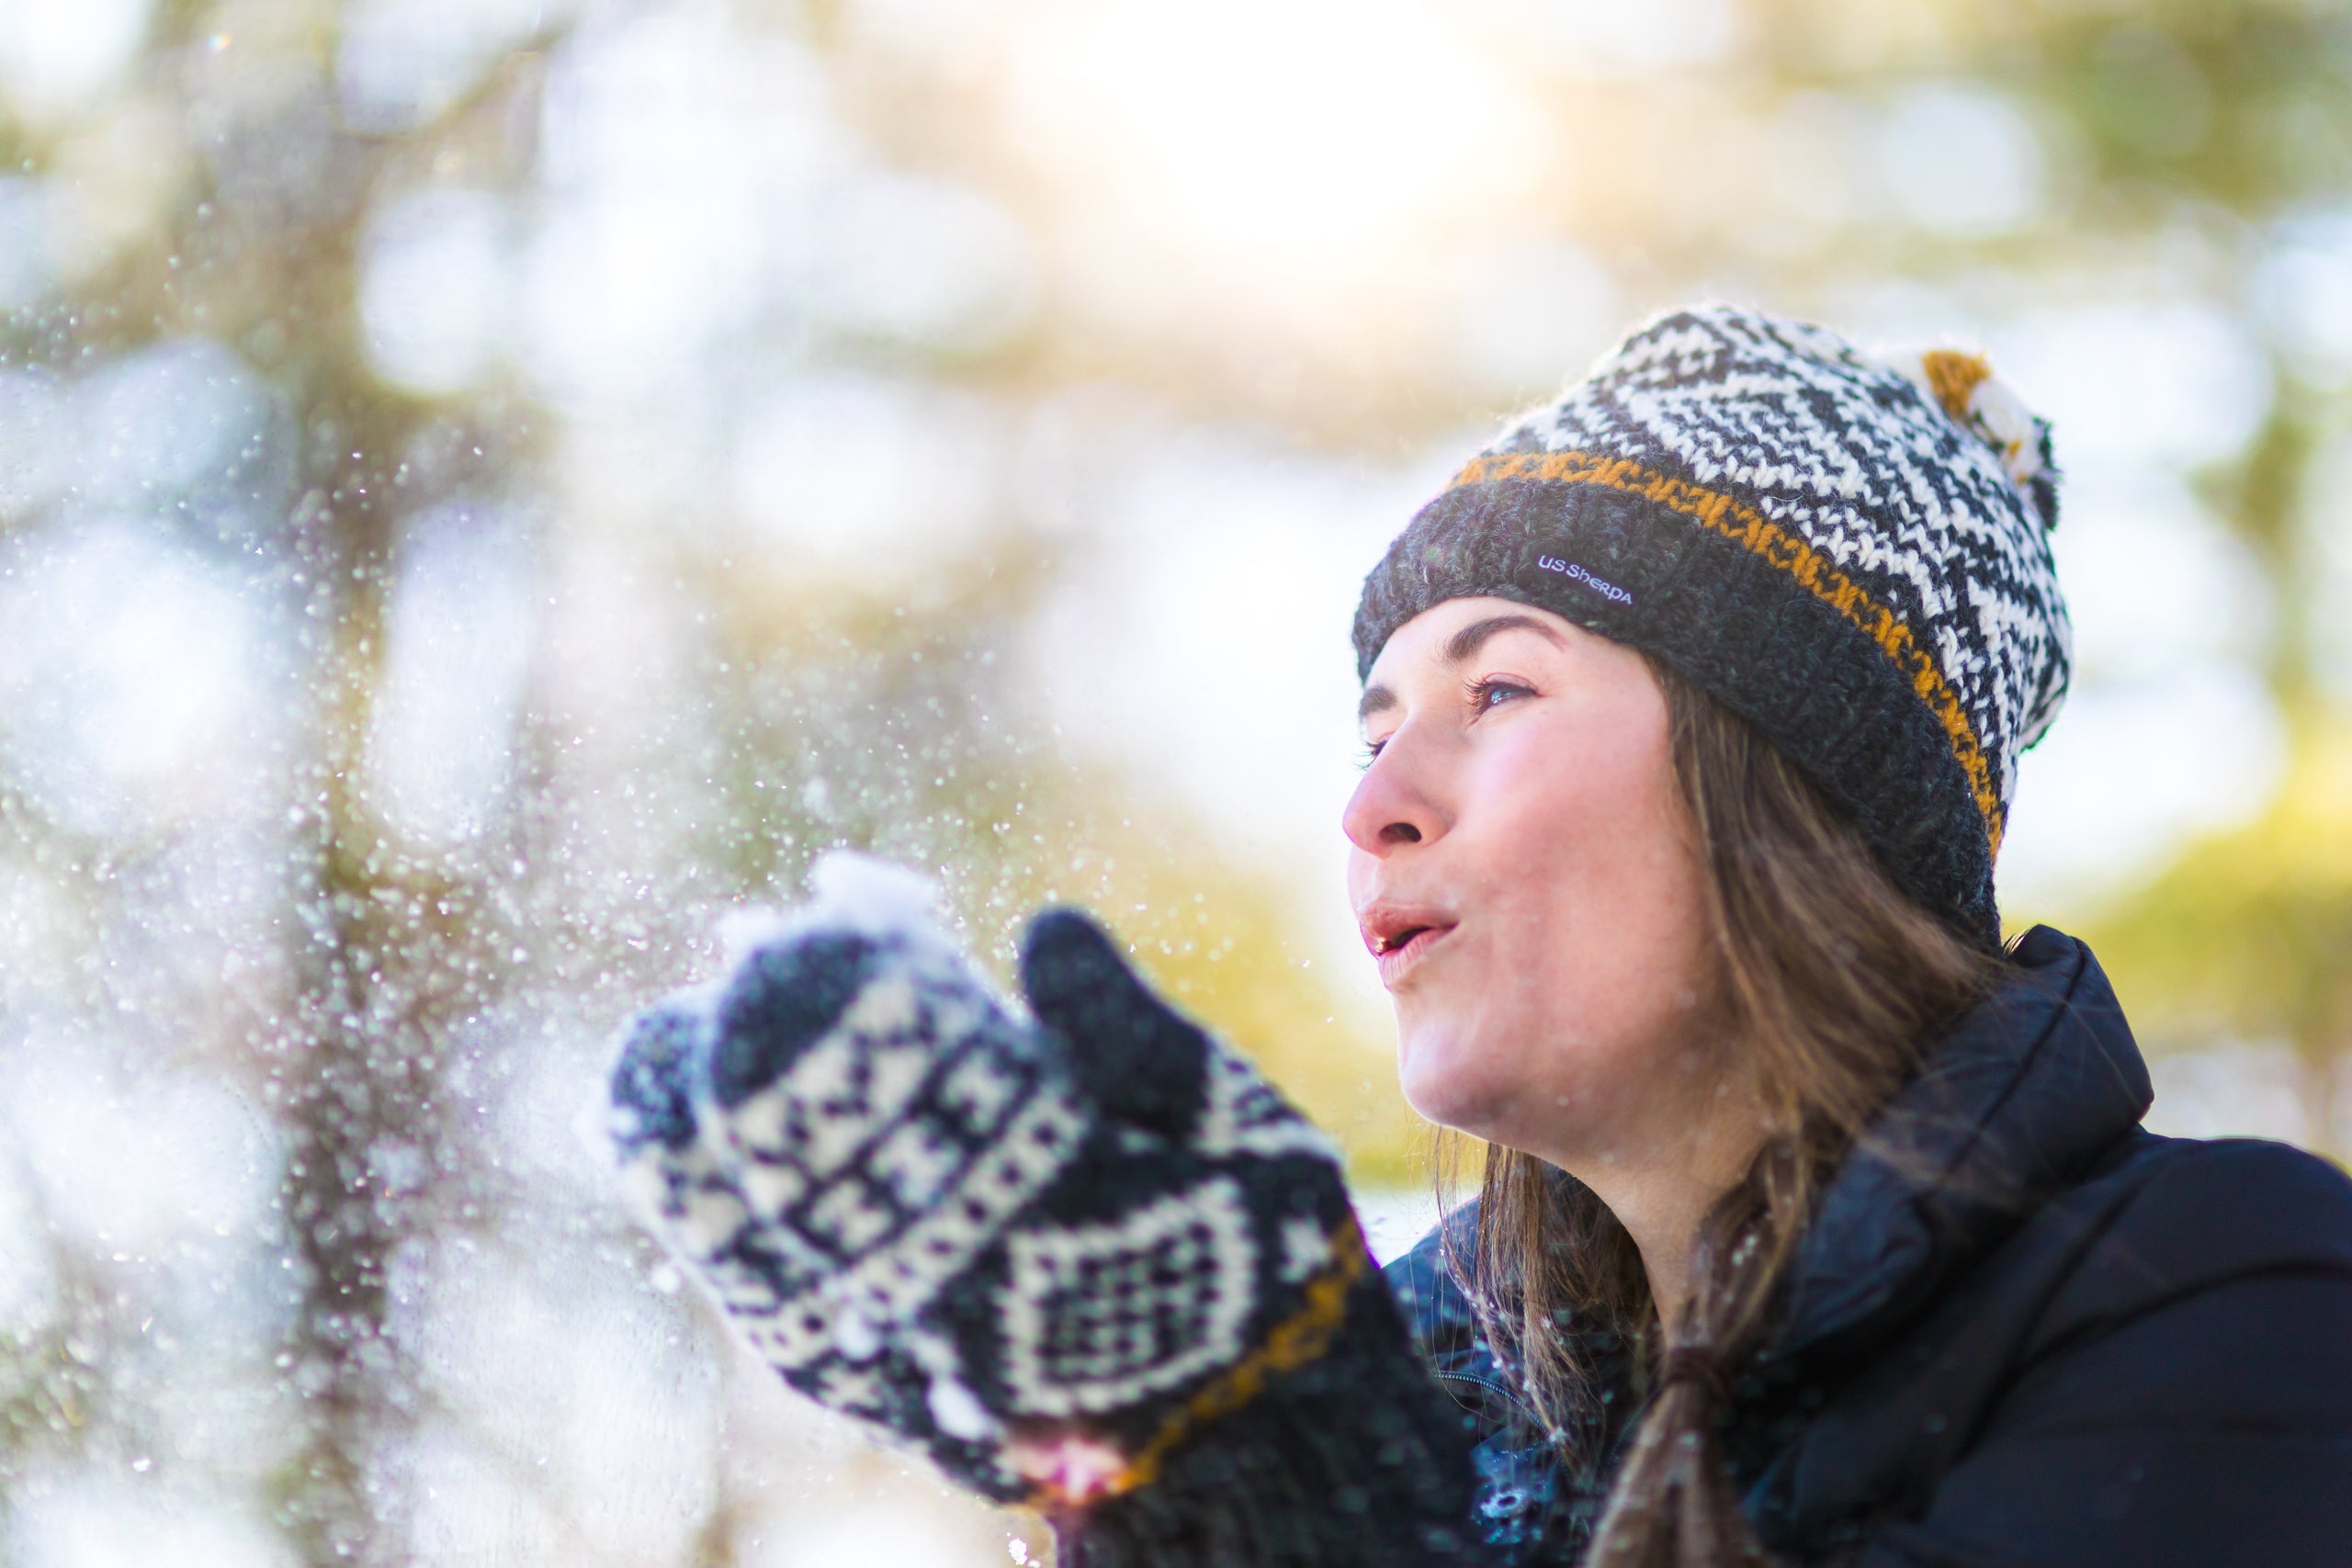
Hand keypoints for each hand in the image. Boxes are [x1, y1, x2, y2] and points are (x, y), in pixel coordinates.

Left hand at [608, 855, 1483, 1562]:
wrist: (1248, 1420)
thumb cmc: (1256, 1255)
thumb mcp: (1239, 1127)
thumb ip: (1136, 1033)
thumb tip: (1042, 927)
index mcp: (1066, 1217)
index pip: (926, 1091)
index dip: (867, 992)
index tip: (839, 904)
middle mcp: (963, 1300)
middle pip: (814, 1166)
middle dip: (767, 1046)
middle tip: (747, 948)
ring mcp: (905, 1357)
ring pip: (754, 1244)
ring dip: (699, 1132)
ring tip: (671, 1038)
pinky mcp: (872, 1390)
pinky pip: (756, 1294)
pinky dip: (707, 1215)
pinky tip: (679, 1142)